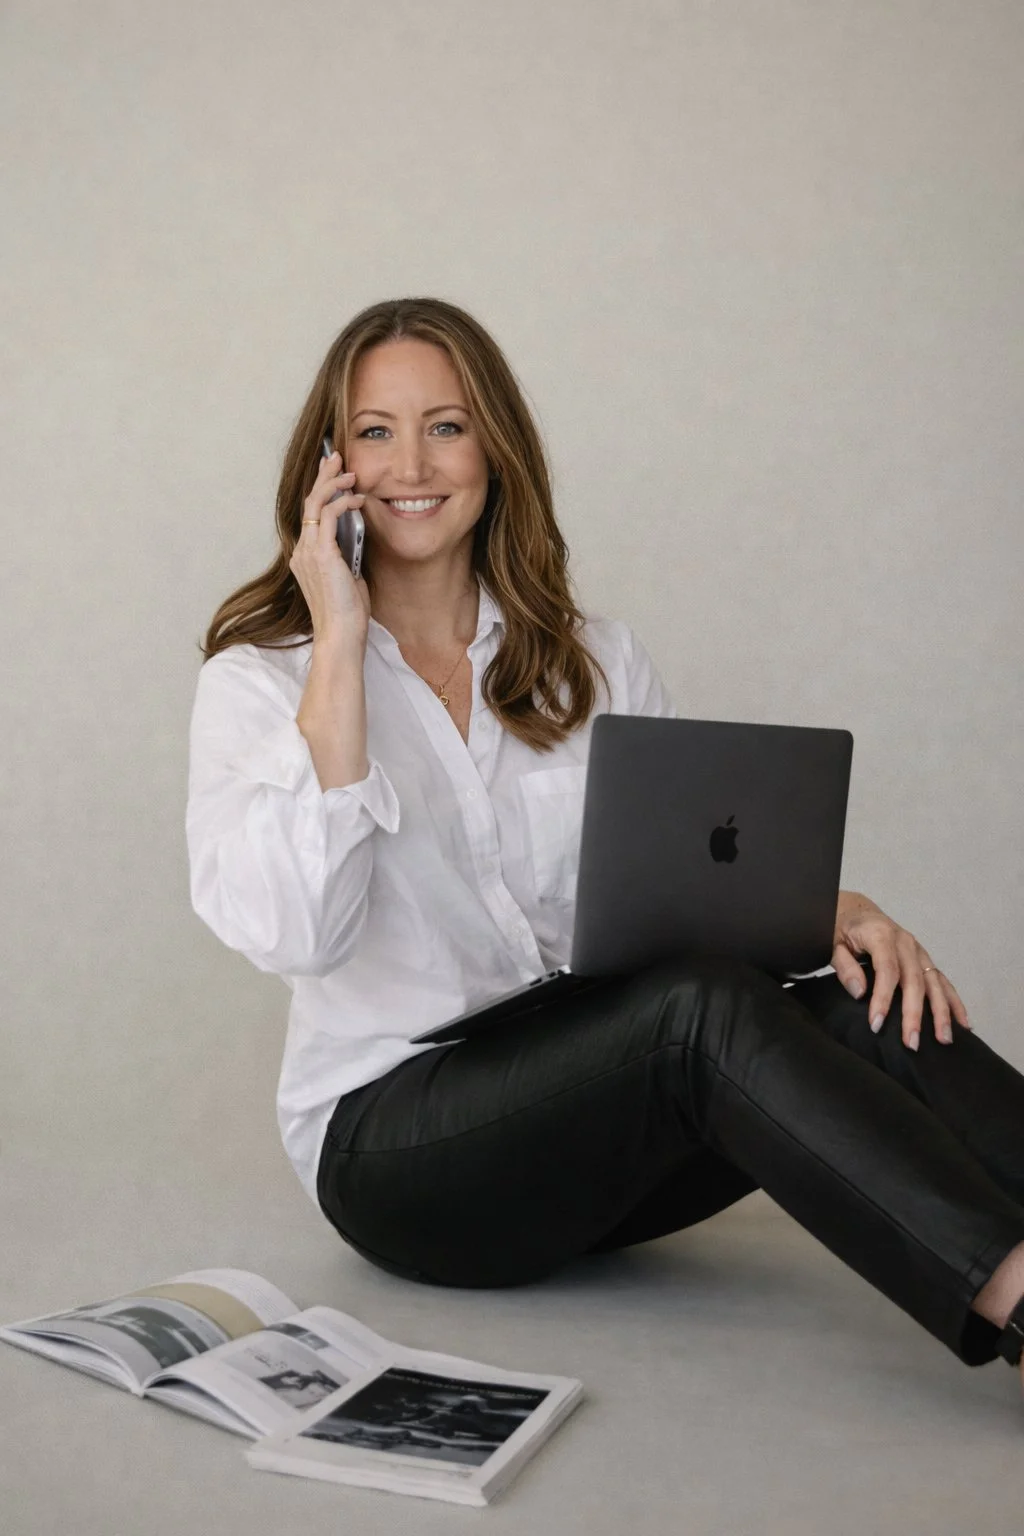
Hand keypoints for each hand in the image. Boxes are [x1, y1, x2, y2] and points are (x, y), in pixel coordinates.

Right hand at [290, 450, 370, 644]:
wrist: (340, 635)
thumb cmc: (347, 614)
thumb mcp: (349, 577)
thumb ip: (347, 556)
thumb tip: (356, 538)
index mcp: (306, 557)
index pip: (311, 515)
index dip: (320, 491)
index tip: (332, 474)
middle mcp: (302, 552)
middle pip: (309, 503)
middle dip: (322, 476)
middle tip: (335, 457)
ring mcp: (308, 552)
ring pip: (315, 504)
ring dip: (332, 484)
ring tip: (349, 472)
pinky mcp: (321, 555)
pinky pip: (328, 517)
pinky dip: (343, 503)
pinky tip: (358, 499)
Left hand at [830, 890, 970, 1049]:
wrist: (855, 911)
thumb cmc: (840, 928)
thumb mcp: (832, 944)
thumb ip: (845, 967)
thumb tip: (860, 993)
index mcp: (881, 934)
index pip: (887, 970)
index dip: (882, 998)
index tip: (876, 1025)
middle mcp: (905, 942)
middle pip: (914, 981)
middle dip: (914, 1014)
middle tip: (911, 1043)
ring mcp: (918, 951)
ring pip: (934, 982)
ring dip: (942, 1012)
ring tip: (944, 1039)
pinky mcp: (923, 959)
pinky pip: (942, 981)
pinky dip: (953, 1002)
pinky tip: (963, 1023)